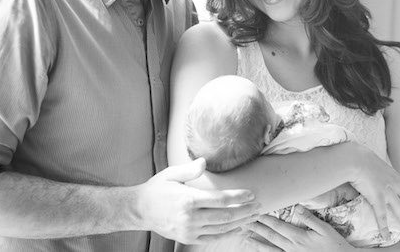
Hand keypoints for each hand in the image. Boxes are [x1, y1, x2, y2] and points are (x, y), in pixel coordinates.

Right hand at [136, 158, 260, 243]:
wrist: (140, 210)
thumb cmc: (158, 188)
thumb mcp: (171, 174)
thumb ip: (189, 170)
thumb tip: (204, 161)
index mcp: (188, 200)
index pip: (220, 200)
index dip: (238, 197)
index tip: (252, 194)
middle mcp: (190, 218)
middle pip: (225, 216)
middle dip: (245, 211)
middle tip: (259, 205)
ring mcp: (189, 230)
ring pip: (222, 228)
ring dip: (240, 222)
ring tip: (254, 215)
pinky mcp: (188, 238)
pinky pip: (213, 238)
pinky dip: (228, 233)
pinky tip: (239, 227)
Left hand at [245, 207, 355, 250]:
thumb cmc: (335, 245)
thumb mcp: (325, 229)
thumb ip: (309, 218)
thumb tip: (296, 207)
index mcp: (299, 237)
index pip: (278, 226)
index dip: (266, 218)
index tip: (255, 211)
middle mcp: (292, 248)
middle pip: (271, 236)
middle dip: (257, 228)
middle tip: (244, 222)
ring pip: (271, 249)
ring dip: (258, 243)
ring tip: (247, 238)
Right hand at [348, 144, 399, 240]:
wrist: (355, 158)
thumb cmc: (361, 158)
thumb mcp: (376, 163)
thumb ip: (380, 171)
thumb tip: (375, 173)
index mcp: (394, 176)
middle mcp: (394, 184)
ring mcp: (387, 191)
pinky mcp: (377, 197)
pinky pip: (382, 216)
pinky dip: (384, 227)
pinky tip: (387, 236)